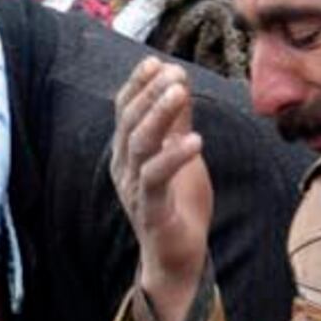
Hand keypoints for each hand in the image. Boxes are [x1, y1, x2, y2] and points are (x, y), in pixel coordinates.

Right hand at [111, 59, 214, 320]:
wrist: (178, 258)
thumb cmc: (178, 205)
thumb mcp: (181, 155)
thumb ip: (178, 123)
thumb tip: (180, 83)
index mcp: (127, 152)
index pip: (124, 110)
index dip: (138, 85)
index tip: (157, 62)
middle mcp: (123, 167)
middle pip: (130, 122)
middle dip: (150, 93)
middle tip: (174, 73)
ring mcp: (133, 189)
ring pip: (139, 144)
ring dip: (159, 115)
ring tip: (180, 92)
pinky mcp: (150, 210)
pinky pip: (156, 178)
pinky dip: (174, 157)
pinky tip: (196, 141)